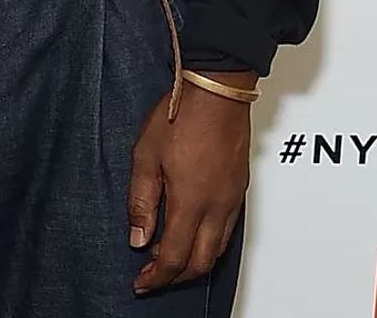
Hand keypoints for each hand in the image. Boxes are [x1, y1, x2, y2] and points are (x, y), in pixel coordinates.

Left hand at [128, 73, 253, 292]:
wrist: (216, 93)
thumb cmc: (180, 116)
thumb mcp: (144, 156)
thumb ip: (141, 200)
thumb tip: (138, 237)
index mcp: (191, 202)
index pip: (174, 257)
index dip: (156, 276)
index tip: (141, 283)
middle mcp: (217, 208)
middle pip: (199, 262)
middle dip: (175, 277)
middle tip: (152, 276)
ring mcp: (232, 201)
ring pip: (216, 250)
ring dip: (192, 262)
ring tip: (167, 258)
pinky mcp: (239, 191)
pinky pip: (226, 232)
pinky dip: (207, 244)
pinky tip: (191, 235)